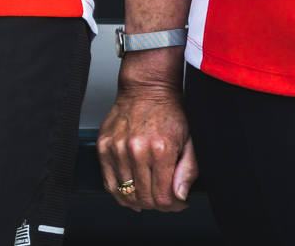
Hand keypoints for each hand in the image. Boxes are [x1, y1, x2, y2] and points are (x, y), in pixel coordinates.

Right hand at [96, 72, 198, 212]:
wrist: (147, 88)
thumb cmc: (171, 111)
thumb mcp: (191, 138)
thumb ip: (189, 169)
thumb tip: (180, 196)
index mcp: (160, 149)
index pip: (163, 197)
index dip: (173, 206)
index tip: (179, 203)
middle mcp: (136, 151)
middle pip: (144, 198)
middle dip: (159, 205)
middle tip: (167, 200)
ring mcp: (116, 150)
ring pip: (125, 194)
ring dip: (140, 201)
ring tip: (151, 195)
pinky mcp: (103, 147)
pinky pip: (109, 184)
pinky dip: (120, 194)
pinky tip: (132, 193)